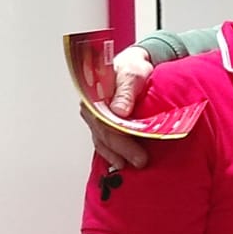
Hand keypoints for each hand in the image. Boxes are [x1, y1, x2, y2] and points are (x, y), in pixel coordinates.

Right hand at [80, 45, 154, 169]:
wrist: (134, 67)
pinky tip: (119, 162)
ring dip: (115, 155)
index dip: (120, 141)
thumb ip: (125, 91)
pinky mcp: (102, 123)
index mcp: (95, 95)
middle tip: (140, 162)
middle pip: (103, 134)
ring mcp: (96, 117)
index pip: (104, 123)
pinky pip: (104, 141)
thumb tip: (119, 111)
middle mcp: (92, 108)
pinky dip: (112, 153)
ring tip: (129, 166)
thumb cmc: (132, 68)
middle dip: (121, 151)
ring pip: (102, 140)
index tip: (136, 153)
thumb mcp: (132, 74)